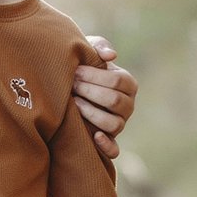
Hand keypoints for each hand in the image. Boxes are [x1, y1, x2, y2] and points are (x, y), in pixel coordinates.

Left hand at [74, 38, 136, 159]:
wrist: (68, 87)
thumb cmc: (81, 67)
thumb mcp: (88, 52)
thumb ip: (98, 46)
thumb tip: (111, 56)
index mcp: (128, 83)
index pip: (117, 81)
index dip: (94, 76)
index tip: (75, 71)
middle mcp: (128, 105)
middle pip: (114, 101)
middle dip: (90, 92)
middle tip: (71, 85)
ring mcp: (120, 124)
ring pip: (114, 123)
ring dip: (92, 113)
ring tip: (74, 103)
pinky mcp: (110, 140)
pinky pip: (114, 149)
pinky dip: (106, 146)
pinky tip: (95, 137)